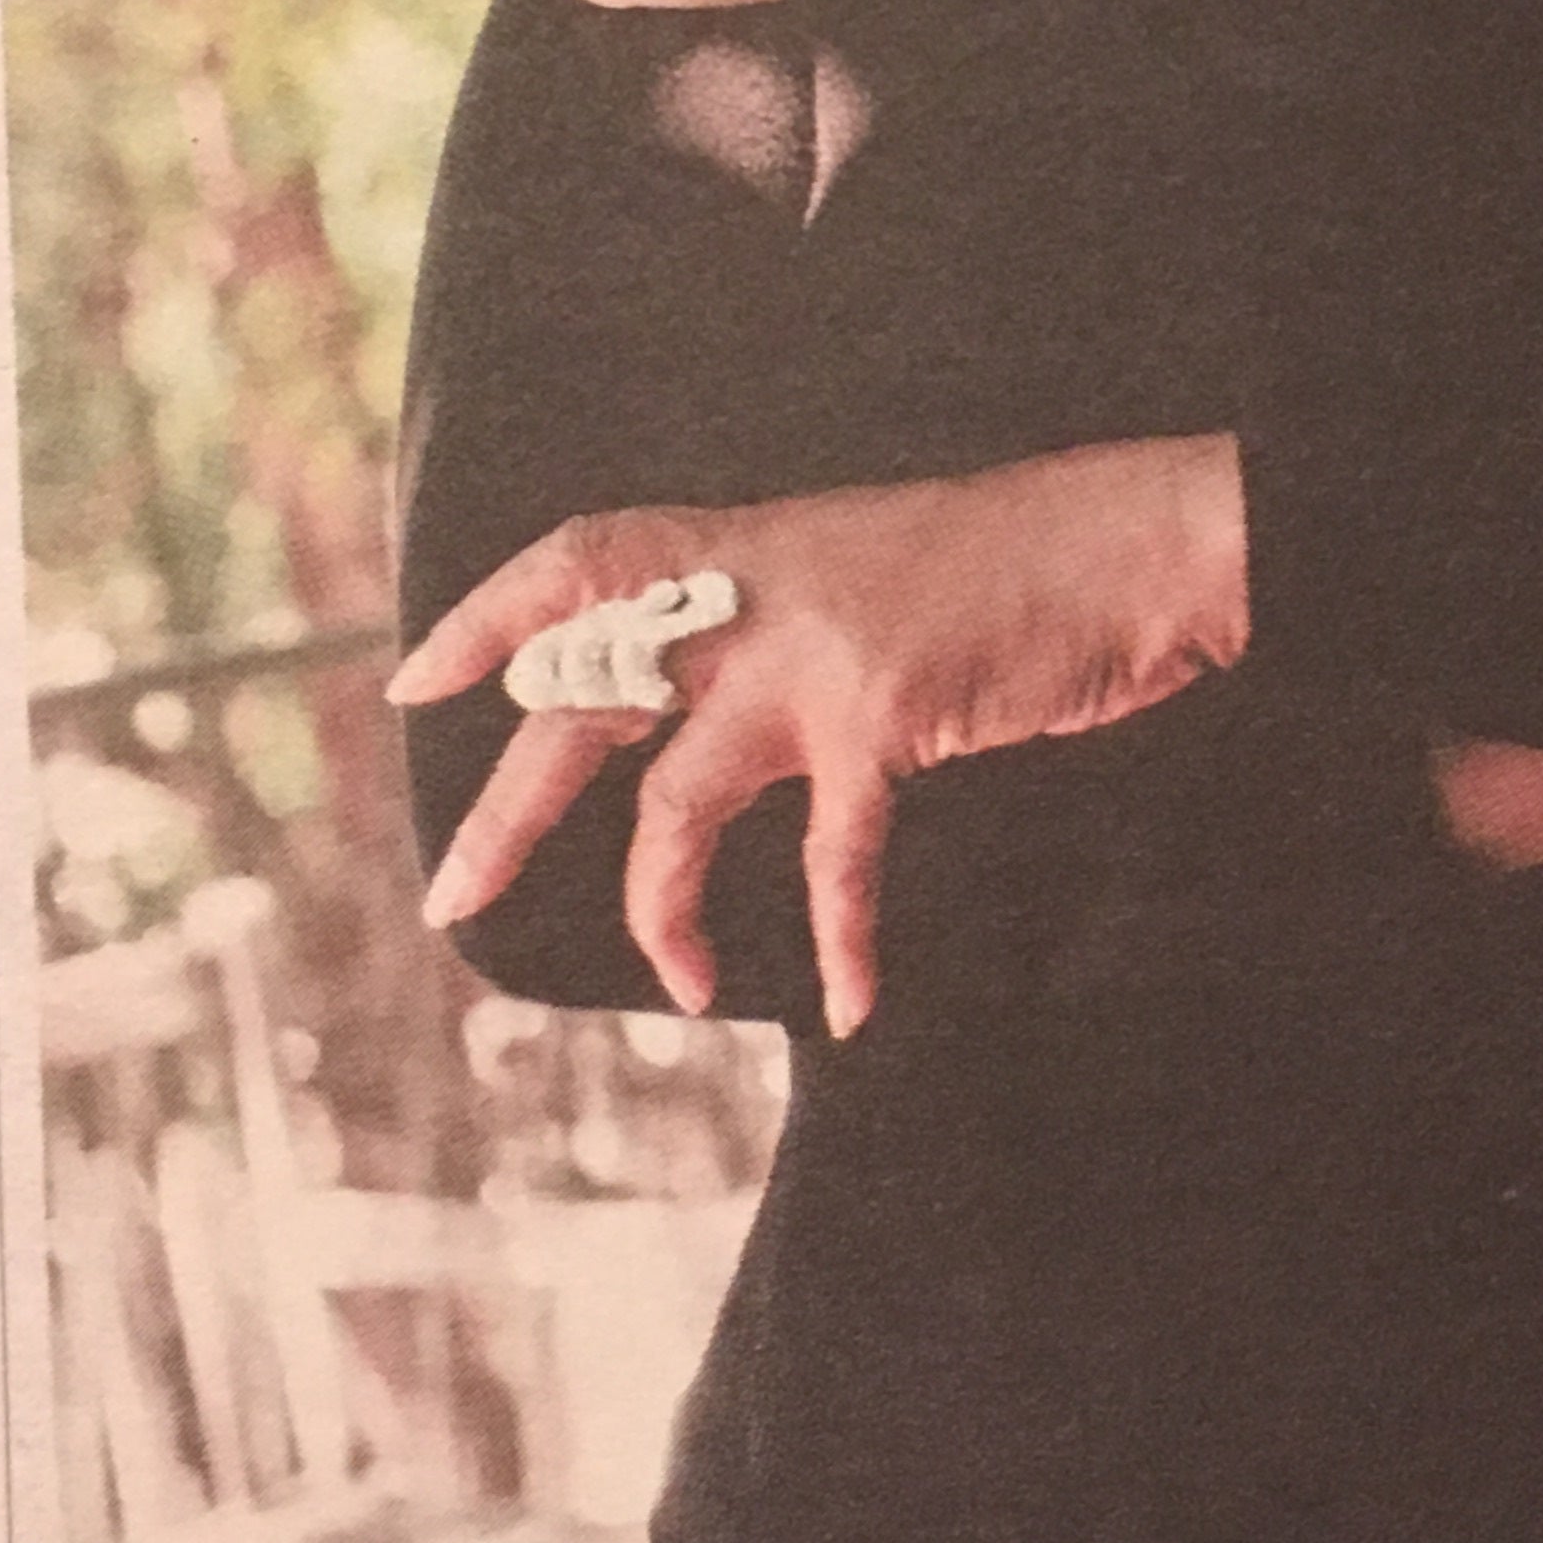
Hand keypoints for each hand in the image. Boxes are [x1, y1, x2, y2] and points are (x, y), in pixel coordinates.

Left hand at [387, 437, 1248, 1035]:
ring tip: (670, 991)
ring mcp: (810, 657)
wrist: (1123, 539)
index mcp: (747, 550)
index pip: (580, 561)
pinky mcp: (881, 716)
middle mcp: (756, 597)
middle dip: (508, 810)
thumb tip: (720, 683)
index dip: (493, 615)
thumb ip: (786, 609)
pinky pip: (832, 856)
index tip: (420, 677)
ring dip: (656, 910)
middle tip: (448, 898)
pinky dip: (839, 941)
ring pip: (674, 801)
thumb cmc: (1012, 558)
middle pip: (586, 702)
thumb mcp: (867, 561)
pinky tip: (849, 1002)